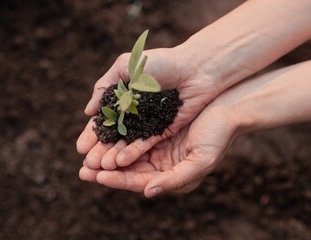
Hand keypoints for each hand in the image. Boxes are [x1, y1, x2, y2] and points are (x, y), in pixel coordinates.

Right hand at [77, 46, 222, 167]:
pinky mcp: (163, 131)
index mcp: (123, 96)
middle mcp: (134, 113)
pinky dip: (132, 153)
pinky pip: (145, 144)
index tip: (80, 148)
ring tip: (99, 167)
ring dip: (113, 156)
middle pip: (113, 136)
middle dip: (99, 150)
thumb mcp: (127, 66)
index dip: (92, 134)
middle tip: (87, 164)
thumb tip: (88, 112)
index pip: (104, 120)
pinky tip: (119, 163)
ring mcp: (149, 123)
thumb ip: (104, 86)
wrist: (195, 68)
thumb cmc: (162, 63)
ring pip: (127, 143)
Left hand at [78, 104, 238, 196]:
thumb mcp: (201, 162)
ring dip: (107, 155)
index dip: (118, 180)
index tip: (98, 176)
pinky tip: (103, 135)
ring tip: (86, 155)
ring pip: (127, 154)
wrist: (228, 109)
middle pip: (129, 170)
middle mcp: (163, 165)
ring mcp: (159, 147)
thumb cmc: (218, 137)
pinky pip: (133, 136)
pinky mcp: (156, 129)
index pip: (140, 182)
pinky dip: (118, 137)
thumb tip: (147, 192)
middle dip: (105, 170)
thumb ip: (175, 180)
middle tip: (83, 169)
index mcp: (172, 177)